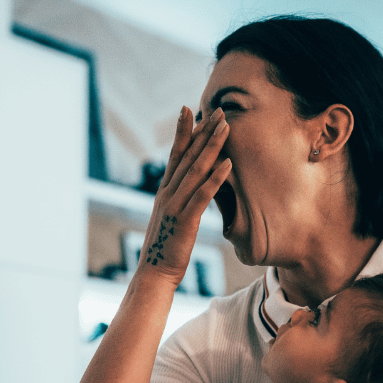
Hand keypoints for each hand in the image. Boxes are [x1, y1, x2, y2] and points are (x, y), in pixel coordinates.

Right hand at [135, 106, 230, 287]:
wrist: (154, 273)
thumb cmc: (167, 249)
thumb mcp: (173, 220)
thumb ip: (181, 202)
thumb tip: (192, 191)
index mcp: (164, 192)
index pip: (174, 155)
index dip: (183, 131)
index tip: (189, 109)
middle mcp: (167, 193)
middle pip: (187, 156)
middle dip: (202, 131)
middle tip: (217, 110)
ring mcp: (175, 206)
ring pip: (196, 170)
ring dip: (212, 147)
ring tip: (225, 127)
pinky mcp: (185, 221)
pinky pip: (202, 196)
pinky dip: (215, 178)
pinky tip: (227, 164)